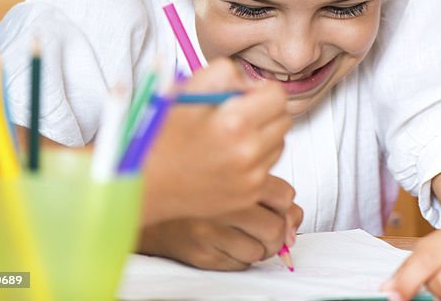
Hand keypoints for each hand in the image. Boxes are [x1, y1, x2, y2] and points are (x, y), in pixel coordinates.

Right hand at [138, 174, 302, 269]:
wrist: (145, 199)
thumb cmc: (195, 183)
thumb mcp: (233, 174)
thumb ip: (267, 188)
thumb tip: (295, 217)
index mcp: (233, 177)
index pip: (284, 196)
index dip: (285, 204)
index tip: (278, 206)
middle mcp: (222, 205)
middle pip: (276, 229)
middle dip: (278, 232)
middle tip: (269, 228)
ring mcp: (210, 232)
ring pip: (260, 251)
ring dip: (261, 247)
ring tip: (248, 236)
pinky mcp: (201, 254)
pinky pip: (240, 266)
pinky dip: (243, 258)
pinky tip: (231, 245)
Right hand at [141, 58, 292, 223]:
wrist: (142, 183)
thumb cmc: (159, 136)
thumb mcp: (185, 91)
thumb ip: (223, 74)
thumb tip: (249, 82)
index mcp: (234, 123)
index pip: (277, 96)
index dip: (260, 91)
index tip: (243, 96)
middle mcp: (247, 152)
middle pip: (283, 119)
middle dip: (264, 112)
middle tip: (235, 114)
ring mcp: (250, 178)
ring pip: (279, 143)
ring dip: (263, 136)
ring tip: (230, 137)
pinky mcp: (248, 195)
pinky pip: (269, 167)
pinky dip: (256, 159)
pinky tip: (229, 157)